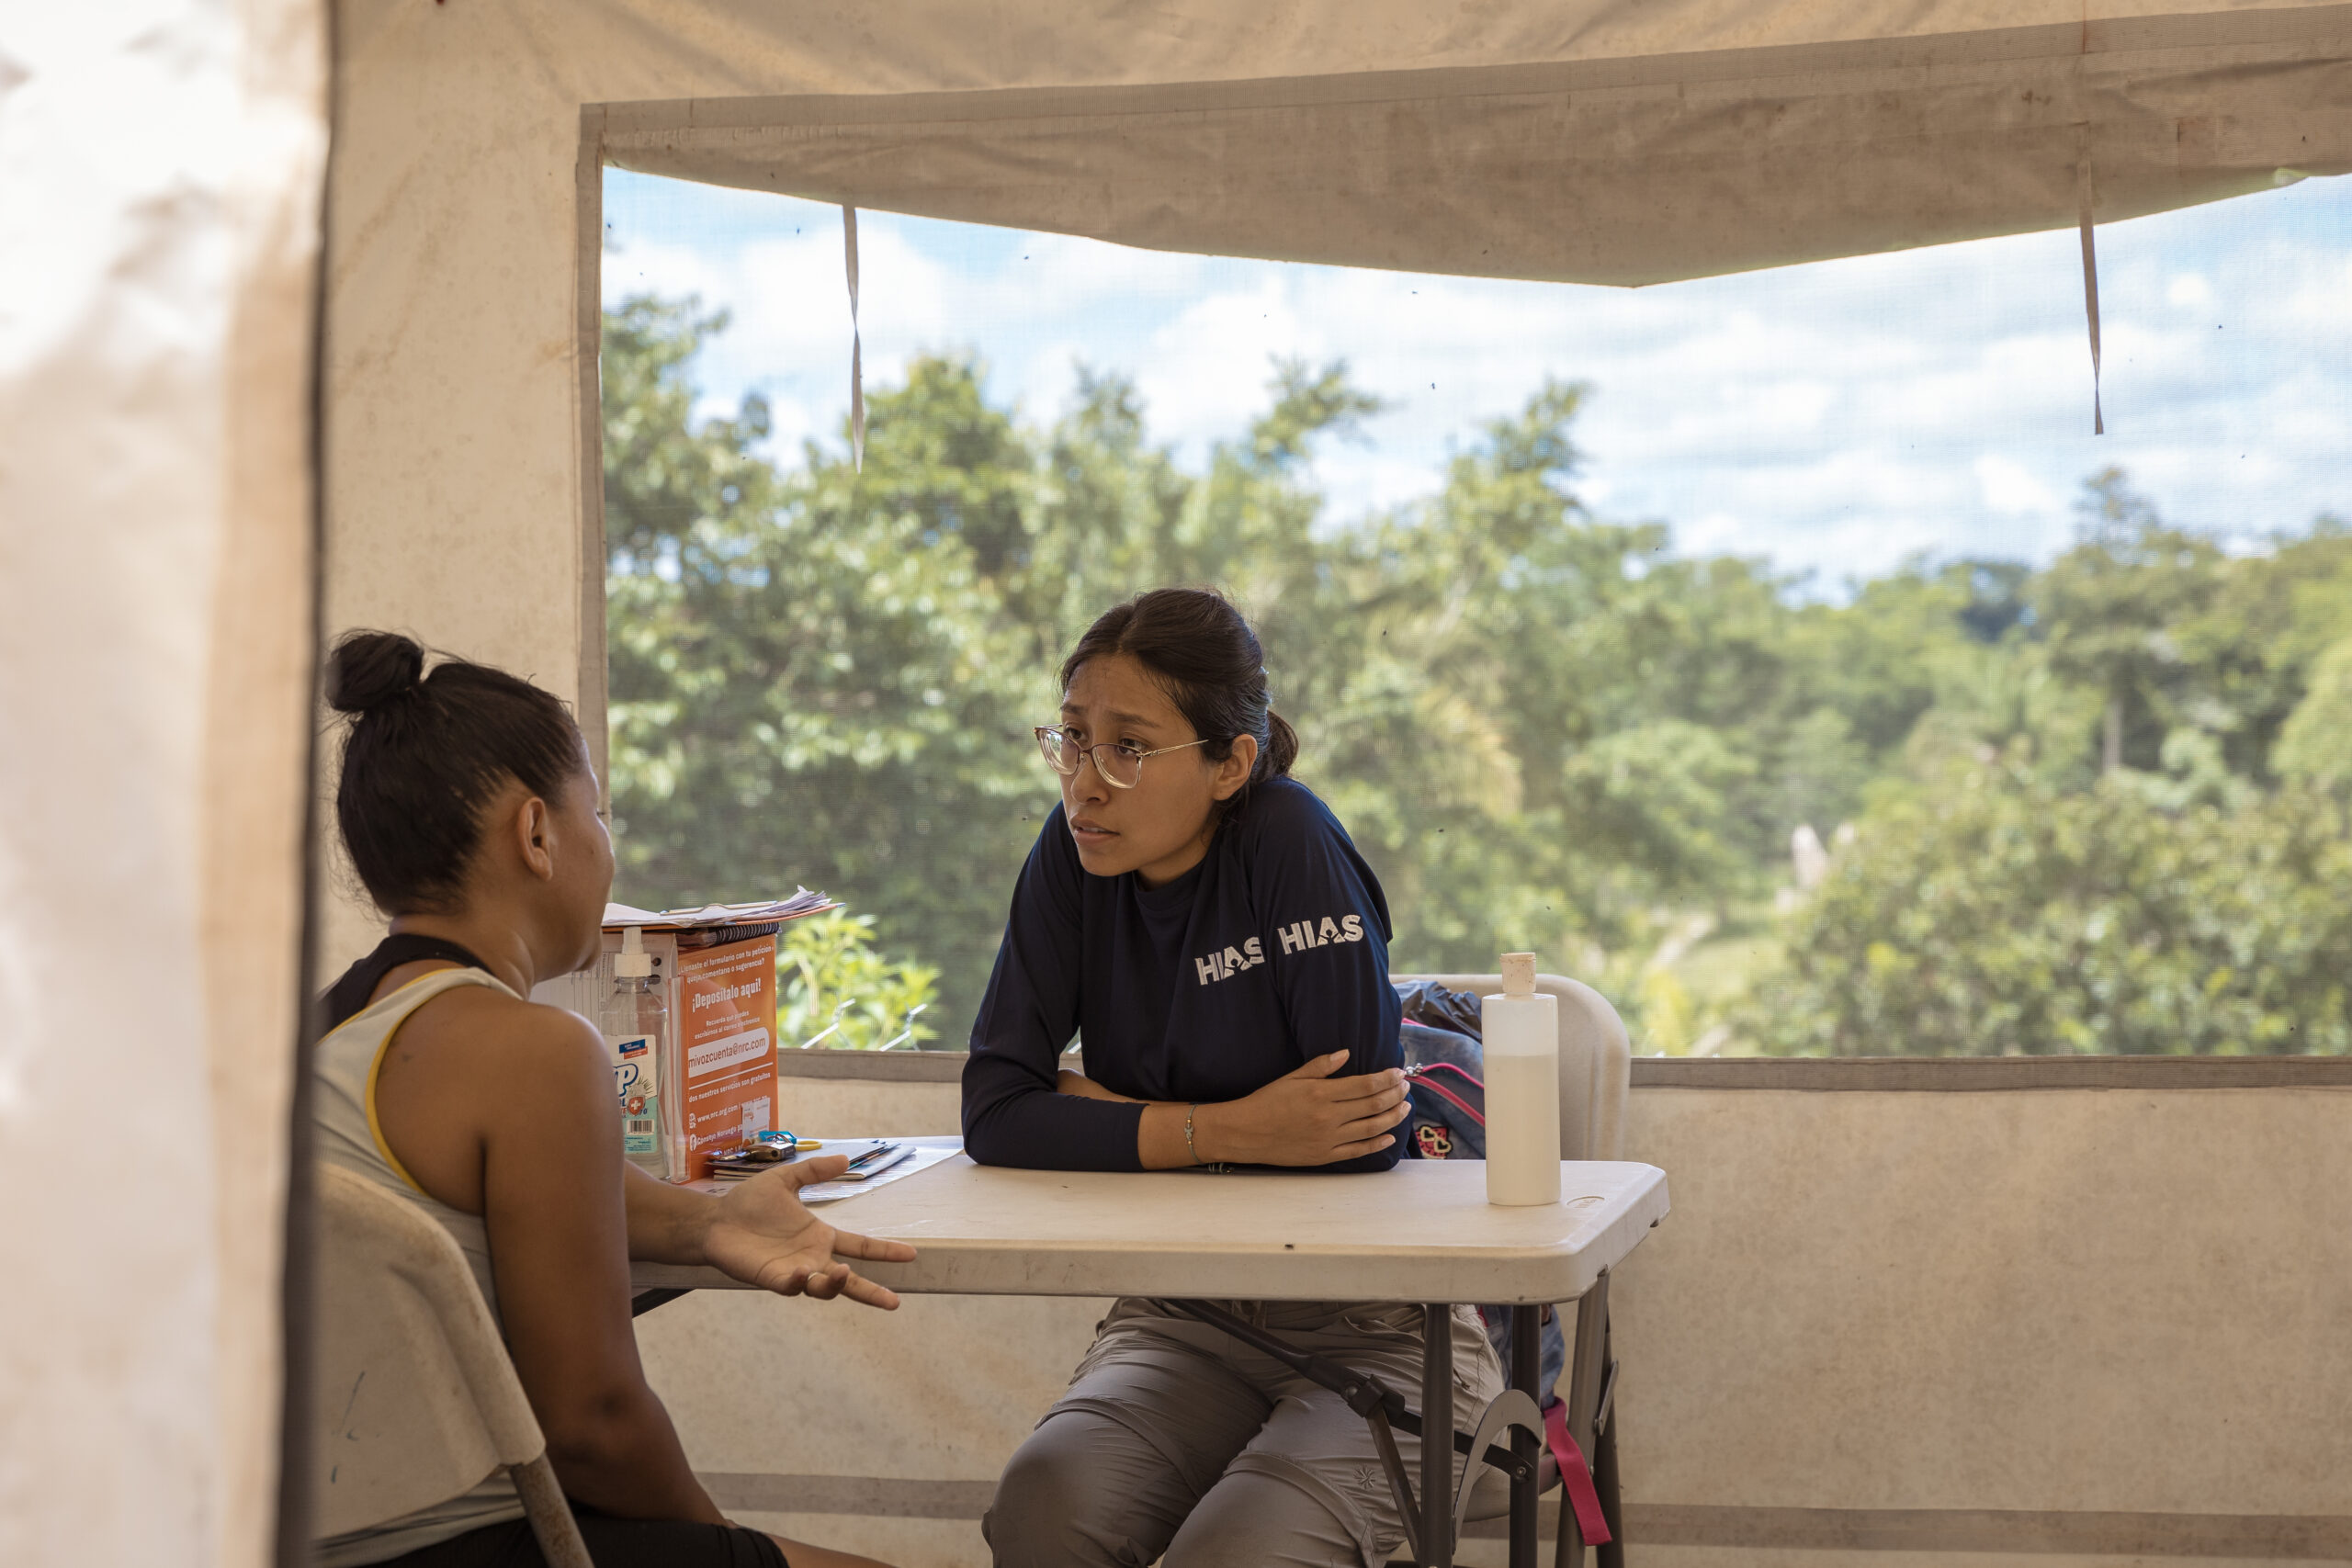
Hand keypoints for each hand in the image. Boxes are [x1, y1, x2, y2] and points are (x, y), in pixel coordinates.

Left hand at [698, 1157, 916, 1307]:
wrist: (715, 1221)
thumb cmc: (748, 1204)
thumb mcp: (786, 1180)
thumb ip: (814, 1172)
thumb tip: (845, 1159)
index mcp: (820, 1236)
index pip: (860, 1246)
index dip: (884, 1250)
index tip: (911, 1253)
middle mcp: (813, 1257)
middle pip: (850, 1280)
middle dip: (871, 1293)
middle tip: (893, 1303)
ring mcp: (795, 1271)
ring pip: (824, 1288)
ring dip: (836, 1285)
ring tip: (841, 1273)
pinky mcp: (773, 1278)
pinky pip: (793, 1286)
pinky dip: (801, 1283)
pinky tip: (803, 1274)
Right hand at [1198, 1051, 1409, 1165]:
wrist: (1246, 1133)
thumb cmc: (1267, 1101)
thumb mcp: (1292, 1078)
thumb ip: (1320, 1066)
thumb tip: (1346, 1053)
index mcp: (1321, 1094)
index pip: (1364, 1085)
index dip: (1385, 1078)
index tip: (1398, 1072)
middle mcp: (1328, 1117)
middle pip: (1372, 1105)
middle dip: (1394, 1094)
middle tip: (1406, 1087)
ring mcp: (1329, 1139)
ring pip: (1371, 1128)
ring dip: (1392, 1117)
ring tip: (1404, 1108)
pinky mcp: (1325, 1155)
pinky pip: (1358, 1150)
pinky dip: (1377, 1143)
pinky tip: (1389, 1136)